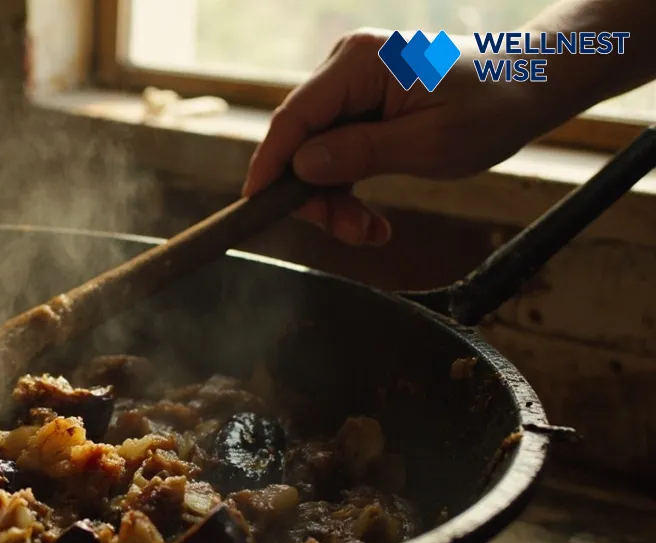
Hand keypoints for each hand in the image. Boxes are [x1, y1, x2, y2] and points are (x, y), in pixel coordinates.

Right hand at [242, 28, 543, 246]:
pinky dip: (347, 186)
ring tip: (367, 232)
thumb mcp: (430, 143)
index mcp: (359, 62)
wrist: (533, 86)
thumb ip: (360, 154)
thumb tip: (301, 167)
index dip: (269, 165)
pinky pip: (336, 149)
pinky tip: (370, 218)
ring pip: (316, 152)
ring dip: (333, 198)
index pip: (293, 118)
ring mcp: (354, 83)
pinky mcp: (363, 103)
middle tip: (347, 233)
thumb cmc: (493, 106)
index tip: (256, 205)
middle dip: (314, 193)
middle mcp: (347, 65)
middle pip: (300, 139)